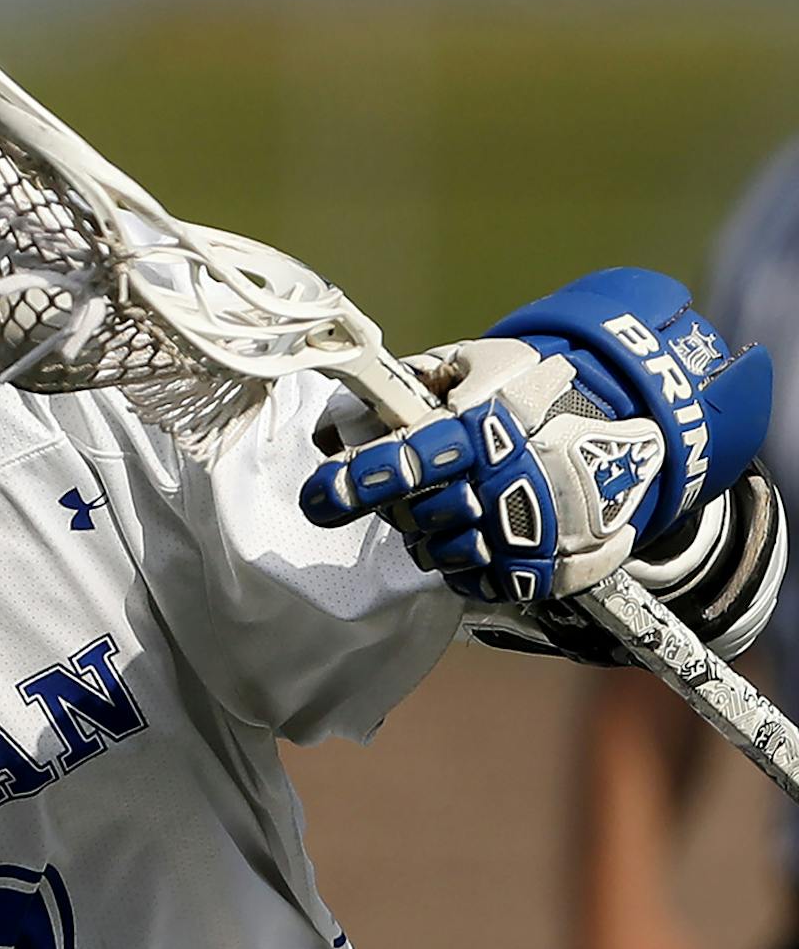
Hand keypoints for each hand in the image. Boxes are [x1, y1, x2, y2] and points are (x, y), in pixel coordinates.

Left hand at [299, 268, 769, 602]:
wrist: (631, 431)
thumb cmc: (537, 393)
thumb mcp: (478, 366)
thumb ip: (414, 384)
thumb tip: (345, 416)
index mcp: (480, 431)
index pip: (405, 463)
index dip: (356, 483)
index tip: (318, 498)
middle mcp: (501, 487)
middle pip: (413, 515)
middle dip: (398, 504)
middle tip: (410, 486)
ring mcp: (525, 535)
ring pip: (438, 554)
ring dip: (429, 533)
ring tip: (452, 505)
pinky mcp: (543, 571)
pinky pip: (475, 582)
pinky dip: (463, 564)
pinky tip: (476, 534)